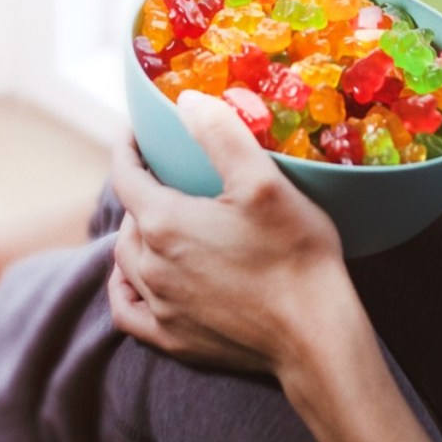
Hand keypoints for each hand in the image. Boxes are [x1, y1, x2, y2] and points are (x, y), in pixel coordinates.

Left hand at [109, 89, 355, 374]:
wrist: (316, 336)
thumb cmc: (295, 255)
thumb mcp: (264, 181)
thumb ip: (221, 135)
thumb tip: (186, 101)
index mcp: (165, 222)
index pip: (126, 175)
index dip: (126, 149)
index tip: (133, 133)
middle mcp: (151, 265)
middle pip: (128, 219)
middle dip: (139, 192)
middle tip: (161, 177)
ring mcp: (160, 306)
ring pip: (126, 262)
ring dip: (134, 236)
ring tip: (153, 221)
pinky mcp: (173, 339)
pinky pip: (128, 311)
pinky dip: (125, 289)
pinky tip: (135, 280)